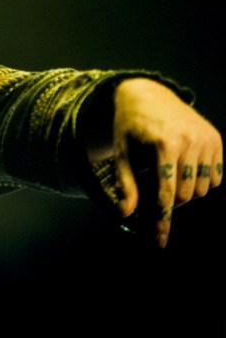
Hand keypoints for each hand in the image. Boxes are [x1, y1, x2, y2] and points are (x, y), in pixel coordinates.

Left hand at [111, 78, 221, 246]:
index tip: (159, 242)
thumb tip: (125, 214)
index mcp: (164, 144)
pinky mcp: (216, 139)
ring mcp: (206, 139)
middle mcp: (189, 141)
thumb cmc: (129, 126)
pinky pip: (216, 176)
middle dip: (171, 200)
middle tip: (155, 189)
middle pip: (186, 194)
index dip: (162, 220)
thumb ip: (126, 184)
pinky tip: (185, 167)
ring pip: (203, 188)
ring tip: (168, 173)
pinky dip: (203, 180)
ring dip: (187, 190)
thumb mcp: (121, 153)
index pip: (165, 193)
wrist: (146, 94)